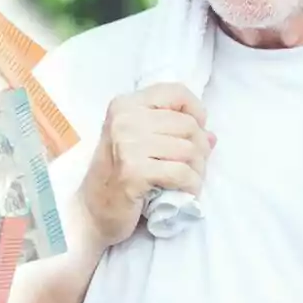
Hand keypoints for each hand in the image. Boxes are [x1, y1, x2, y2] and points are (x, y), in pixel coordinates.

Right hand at [78, 82, 214, 250]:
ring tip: (188, 181)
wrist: (91, 211)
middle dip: (200, 149)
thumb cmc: (117, 175)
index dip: (196, 110)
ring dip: (198, 171)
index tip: (198, 130)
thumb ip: (173, 132)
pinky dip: (191, 185)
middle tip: (194, 167)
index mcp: (125, 105)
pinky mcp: (134, 172)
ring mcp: (127, 145)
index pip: (175, 92)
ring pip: (189, 149)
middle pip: (187, 125)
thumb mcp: (139, 142)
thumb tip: (211, 136)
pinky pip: (182, 173)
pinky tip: (184, 192)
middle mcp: (124, 120)